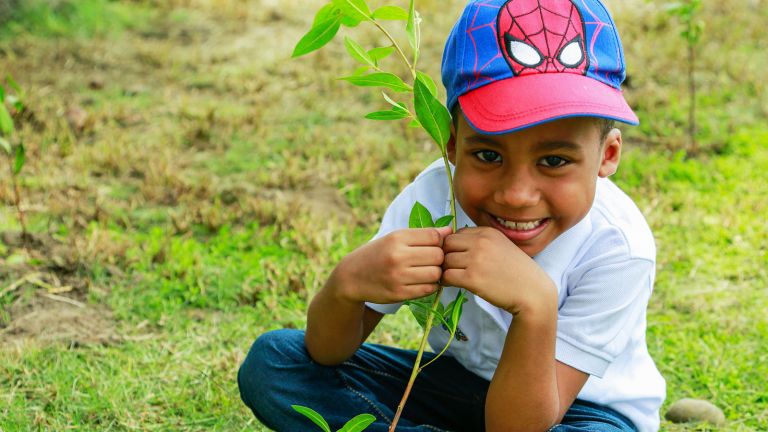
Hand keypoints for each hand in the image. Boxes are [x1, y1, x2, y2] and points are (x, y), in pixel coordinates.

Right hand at [331, 227, 451, 304]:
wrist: (352, 277)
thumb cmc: (377, 254)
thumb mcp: (394, 238)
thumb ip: (422, 235)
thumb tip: (449, 230)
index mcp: (397, 238)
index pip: (434, 237)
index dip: (440, 241)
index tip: (433, 245)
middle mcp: (397, 257)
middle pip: (438, 256)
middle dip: (439, 258)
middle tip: (432, 260)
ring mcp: (398, 277)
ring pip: (436, 274)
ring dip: (436, 273)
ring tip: (427, 270)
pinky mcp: (399, 294)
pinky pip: (428, 289)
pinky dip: (429, 285)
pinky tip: (421, 281)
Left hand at [442, 227, 555, 314]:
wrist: (532, 293)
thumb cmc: (516, 272)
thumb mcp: (501, 246)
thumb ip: (480, 241)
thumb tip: (453, 242)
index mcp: (487, 232)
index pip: (456, 234)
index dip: (453, 247)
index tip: (458, 258)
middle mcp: (481, 242)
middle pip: (447, 245)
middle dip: (446, 256)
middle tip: (451, 268)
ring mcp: (476, 260)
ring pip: (445, 261)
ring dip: (445, 270)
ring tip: (453, 277)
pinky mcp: (472, 278)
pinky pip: (446, 276)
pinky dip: (446, 281)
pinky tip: (453, 285)